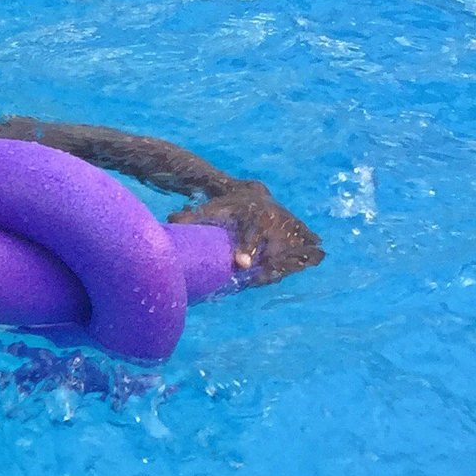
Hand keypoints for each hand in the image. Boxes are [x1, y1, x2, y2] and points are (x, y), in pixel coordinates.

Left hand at [169, 181, 322, 286]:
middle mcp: (275, 219)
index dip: (247, 248)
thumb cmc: (227, 207)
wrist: (253, 194)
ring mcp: (290, 226)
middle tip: (255, 280)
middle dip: (268, 266)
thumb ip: (193, 217)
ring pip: (294, 250)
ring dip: (286, 266)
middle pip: (275, 247)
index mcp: (252, 214)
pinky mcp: (300, 232)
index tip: (241, 263)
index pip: (250, 233)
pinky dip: (304, 259)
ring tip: (269, 278)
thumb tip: (169, 220)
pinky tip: (296, 269)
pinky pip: (307, 249)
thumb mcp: (211, 209)